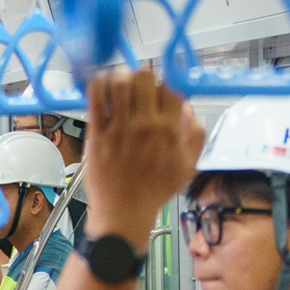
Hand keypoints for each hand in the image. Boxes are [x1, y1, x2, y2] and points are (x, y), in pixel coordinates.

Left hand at [83, 68, 205, 245]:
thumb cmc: (154, 192)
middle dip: (141, 76)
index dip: (165, 83)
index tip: (158, 90)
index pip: (171, 88)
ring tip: (118, 87)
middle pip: (145, 77)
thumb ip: (195, 135)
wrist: (124, 213)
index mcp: (169, 130)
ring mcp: (119, 128)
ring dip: (119, 77)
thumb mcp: (188, 167)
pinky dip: (97, 85)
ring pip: (119, 82)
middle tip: (136, 87)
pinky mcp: (97, 134)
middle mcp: (146, 125)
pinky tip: (99, 87)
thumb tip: (189, 109)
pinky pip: (95, 99)